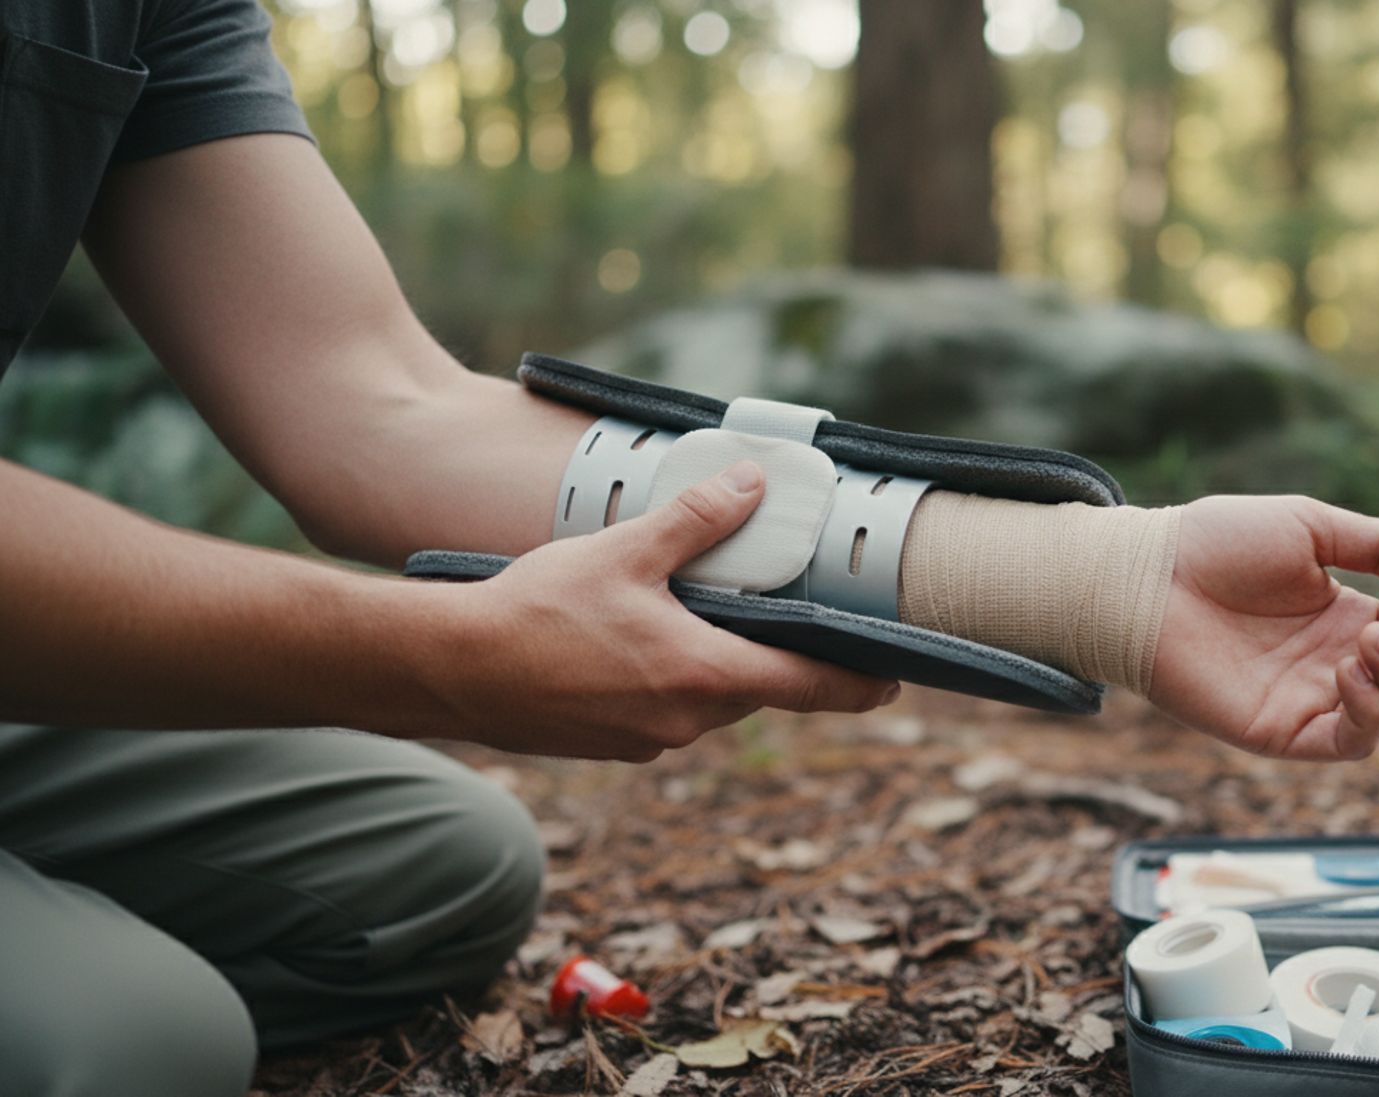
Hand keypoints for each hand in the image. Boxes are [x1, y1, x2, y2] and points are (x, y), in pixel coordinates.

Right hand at [419, 461, 899, 761]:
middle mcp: (687, 721)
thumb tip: (753, 485)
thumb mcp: (624, 551)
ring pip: (709, 698)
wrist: (452, 671)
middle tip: (771, 607)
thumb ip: (697, 520)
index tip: (893, 679)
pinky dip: (669, 678)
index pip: (809, 687)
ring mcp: (650, 741)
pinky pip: (666, 711)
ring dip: (711, 662)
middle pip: (757, 687)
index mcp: (703, 675)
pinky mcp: (616, 746)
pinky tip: (633, 641)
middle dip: (766, 651)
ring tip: (685, 612)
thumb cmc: (535, 611)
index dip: (858, 683)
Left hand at [1149, 495, 1378, 760]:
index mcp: (1349, 617)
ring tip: (1371, 637)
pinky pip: (1352, 744)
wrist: (1148, 578)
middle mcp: (1340, 663)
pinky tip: (1349, 670)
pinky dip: (1369, 713)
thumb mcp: (1309, 528)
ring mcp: (1314, 701)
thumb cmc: (1217, 545)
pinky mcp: (1284, 732)